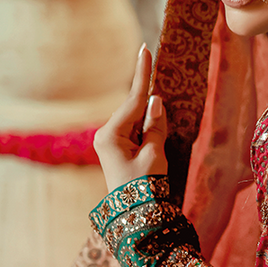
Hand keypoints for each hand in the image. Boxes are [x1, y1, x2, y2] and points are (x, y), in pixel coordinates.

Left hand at [93, 44, 167, 192]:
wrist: (136, 217)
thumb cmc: (145, 188)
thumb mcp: (154, 156)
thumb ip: (154, 126)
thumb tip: (155, 101)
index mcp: (111, 135)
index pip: (132, 100)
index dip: (142, 74)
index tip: (145, 49)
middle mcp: (106, 135)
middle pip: (133, 109)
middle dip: (149, 102)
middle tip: (161, 85)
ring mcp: (110, 143)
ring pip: (135, 121)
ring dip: (150, 119)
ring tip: (159, 133)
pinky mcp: (118, 151)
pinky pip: (135, 132)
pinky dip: (147, 129)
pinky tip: (156, 131)